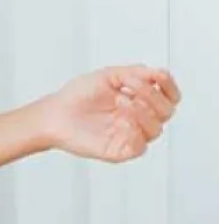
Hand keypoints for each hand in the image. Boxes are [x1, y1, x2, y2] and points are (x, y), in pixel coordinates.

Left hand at [43, 64, 180, 162]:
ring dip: (144, 112)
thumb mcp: (109, 76)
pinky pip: (140, 146)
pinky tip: (120, 122)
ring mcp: (129, 135)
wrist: (54, 115)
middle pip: (167, 111)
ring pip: (157, 129)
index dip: (170, 86)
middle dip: (153, 97)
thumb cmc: (77, 96)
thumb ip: (136, 73)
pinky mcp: (119, 150)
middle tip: (131, 90)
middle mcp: (137, 118)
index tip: (159, 76)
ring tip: (122, 103)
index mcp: (138, 100)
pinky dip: (135, 132)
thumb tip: (159, 73)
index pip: (169, 96)